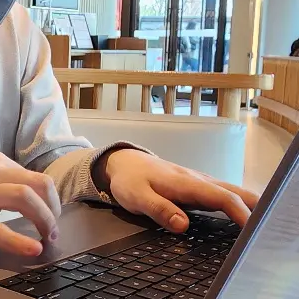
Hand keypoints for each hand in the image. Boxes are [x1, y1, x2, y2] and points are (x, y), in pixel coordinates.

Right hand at [0, 152, 60, 255]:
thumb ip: (8, 186)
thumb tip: (42, 205)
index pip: (38, 176)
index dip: (52, 200)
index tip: (53, 218)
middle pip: (38, 183)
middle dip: (53, 209)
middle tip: (53, 231)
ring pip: (25, 196)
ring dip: (44, 220)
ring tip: (47, 239)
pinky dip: (19, 240)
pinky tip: (32, 250)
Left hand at [95, 149, 258, 231]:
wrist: (121, 162)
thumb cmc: (129, 180)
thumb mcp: (137, 197)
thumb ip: (159, 209)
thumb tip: (183, 224)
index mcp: (185, 183)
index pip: (221, 197)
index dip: (240, 213)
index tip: (253, 230)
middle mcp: (196, 179)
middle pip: (234, 191)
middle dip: (256, 206)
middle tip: (271, 227)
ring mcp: (198, 181)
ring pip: (231, 190)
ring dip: (251, 204)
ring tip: (266, 223)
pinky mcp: (196, 185)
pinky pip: (223, 193)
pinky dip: (239, 203)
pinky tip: (246, 215)